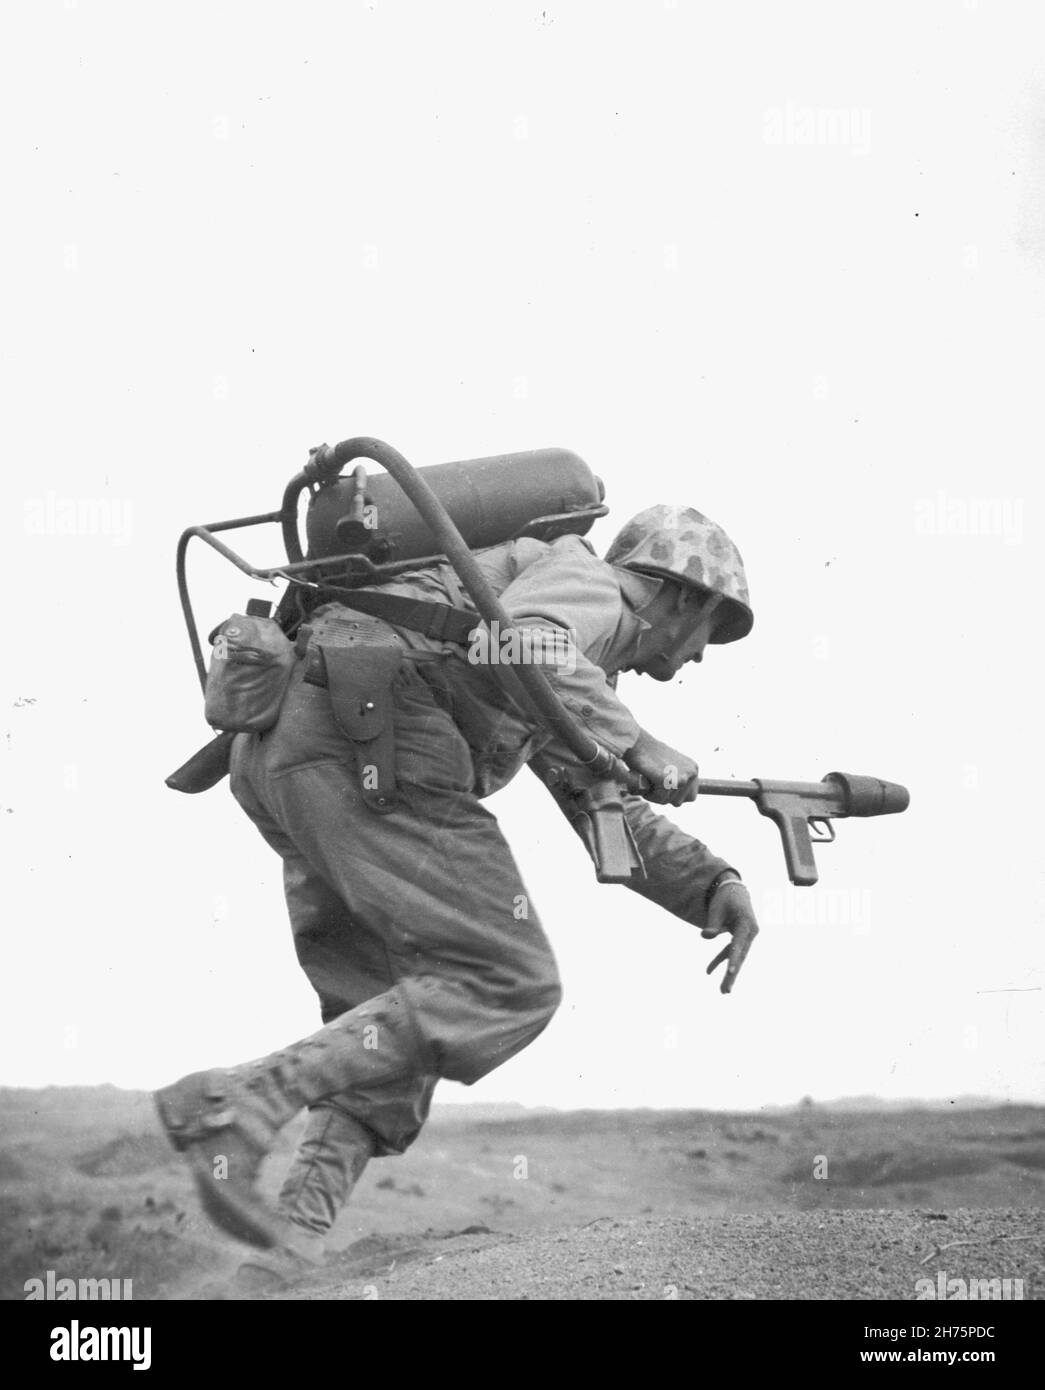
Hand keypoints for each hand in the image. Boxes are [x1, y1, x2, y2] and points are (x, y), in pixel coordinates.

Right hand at [623, 730, 698, 806]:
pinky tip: (646, 779)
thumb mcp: (670, 765)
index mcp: (693, 769)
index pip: (690, 796)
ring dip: (654, 794)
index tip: (663, 787)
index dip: (674, 795)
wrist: (638, 742)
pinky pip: (658, 798)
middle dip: (664, 796)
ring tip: (648, 777)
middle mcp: (692, 774)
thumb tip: (675, 793)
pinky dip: (649, 793)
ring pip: (666, 800)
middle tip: (653, 782)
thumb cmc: (648, 754)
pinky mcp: (671, 782)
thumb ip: (675, 779)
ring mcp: (682, 778)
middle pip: (679, 802)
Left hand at [701, 879, 758, 993]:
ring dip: (728, 973)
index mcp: (746, 924)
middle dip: (732, 975)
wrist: (734, 890)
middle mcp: (750, 933)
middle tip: (725, 991)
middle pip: (740, 956)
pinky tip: (709, 971)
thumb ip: (712, 923)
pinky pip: (729, 952)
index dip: (734, 958)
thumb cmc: (725, 898)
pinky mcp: (739, 938)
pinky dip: (720, 960)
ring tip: (723, 991)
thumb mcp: (716, 908)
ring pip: (736, 957)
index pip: (739, 944)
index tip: (731, 971)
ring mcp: (746, 937)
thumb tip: (705, 936)